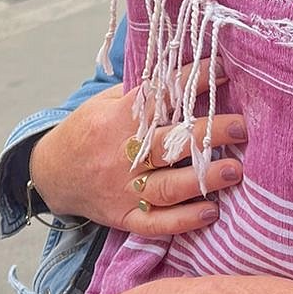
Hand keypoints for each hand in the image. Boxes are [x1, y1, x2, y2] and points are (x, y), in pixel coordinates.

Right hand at [28, 62, 245, 234]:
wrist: (51, 173)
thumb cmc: (88, 131)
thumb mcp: (105, 103)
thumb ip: (141, 93)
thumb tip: (185, 70)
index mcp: (117, 120)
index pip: (158, 97)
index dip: (190, 81)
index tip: (223, 70)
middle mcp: (120, 155)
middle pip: (167, 144)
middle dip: (206, 134)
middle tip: (241, 127)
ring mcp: (122, 189)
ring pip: (166, 186)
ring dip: (202, 179)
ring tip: (234, 170)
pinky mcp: (123, 216)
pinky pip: (155, 223)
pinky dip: (182, 220)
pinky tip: (210, 212)